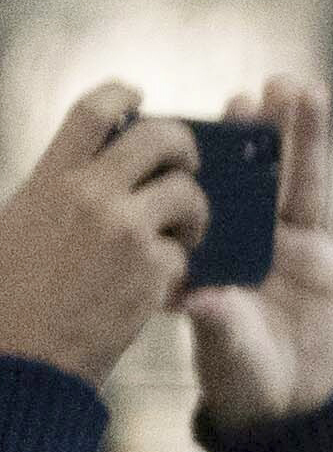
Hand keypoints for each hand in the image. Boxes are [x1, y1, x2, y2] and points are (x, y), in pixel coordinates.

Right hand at [0, 86, 200, 374]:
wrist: (18, 358)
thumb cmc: (8, 299)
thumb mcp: (17, 226)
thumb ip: (55, 193)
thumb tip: (86, 172)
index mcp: (49, 179)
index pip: (92, 112)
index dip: (121, 94)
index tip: (137, 95)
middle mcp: (88, 193)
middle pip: (161, 137)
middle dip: (185, 148)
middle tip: (187, 168)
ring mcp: (124, 229)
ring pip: (188, 193)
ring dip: (194, 214)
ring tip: (182, 237)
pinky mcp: (153, 269)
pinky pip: (187, 251)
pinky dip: (180, 267)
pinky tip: (160, 285)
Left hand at [179, 78, 332, 428]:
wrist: (286, 407)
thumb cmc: (240, 376)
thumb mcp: (223, 351)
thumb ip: (217, 322)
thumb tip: (201, 299)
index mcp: (225, 249)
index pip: (225, 188)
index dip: (230, 148)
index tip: (231, 106)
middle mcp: (260, 239)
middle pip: (269, 174)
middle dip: (272, 127)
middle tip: (276, 82)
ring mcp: (303, 250)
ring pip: (309, 185)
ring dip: (312, 139)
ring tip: (313, 90)